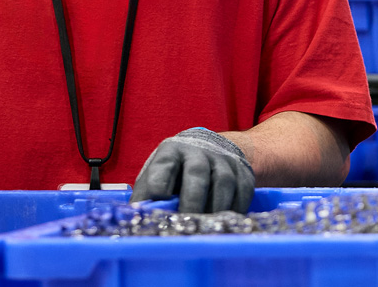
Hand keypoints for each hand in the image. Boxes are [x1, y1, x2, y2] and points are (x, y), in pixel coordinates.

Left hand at [131, 127, 254, 212]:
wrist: (209, 148)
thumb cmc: (175, 171)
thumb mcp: (156, 176)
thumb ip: (145, 196)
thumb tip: (135, 220)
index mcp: (170, 152)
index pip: (164, 165)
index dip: (159, 184)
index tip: (158, 201)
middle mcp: (198, 151)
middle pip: (197, 173)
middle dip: (192, 201)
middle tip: (186, 224)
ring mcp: (222, 159)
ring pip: (223, 182)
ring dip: (215, 208)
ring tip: (206, 228)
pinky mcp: (242, 171)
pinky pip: (243, 191)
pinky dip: (235, 210)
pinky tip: (224, 223)